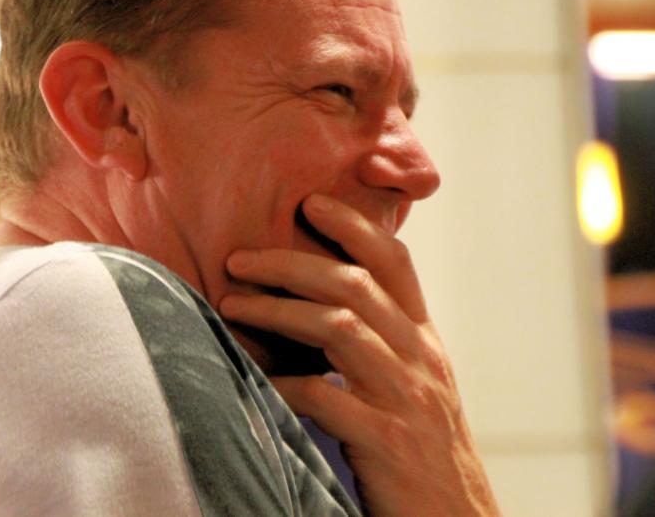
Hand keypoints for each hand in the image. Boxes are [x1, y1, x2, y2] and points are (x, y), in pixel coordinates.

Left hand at [221, 194, 499, 516]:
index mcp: (424, 341)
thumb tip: (319, 306)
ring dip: (278, 311)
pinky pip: (324, 399)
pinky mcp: (385, 440)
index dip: (355, 226)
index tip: (311, 202)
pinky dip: (282, 383)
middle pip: (356, 286)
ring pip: (339, 328)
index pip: (396, 263)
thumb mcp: (413, 385)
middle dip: (291, 264)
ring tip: (231, 305)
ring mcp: (405, 398)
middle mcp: (419, 359)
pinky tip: (253, 380)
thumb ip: (381, 344)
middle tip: (239, 258)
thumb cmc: (422, 450)